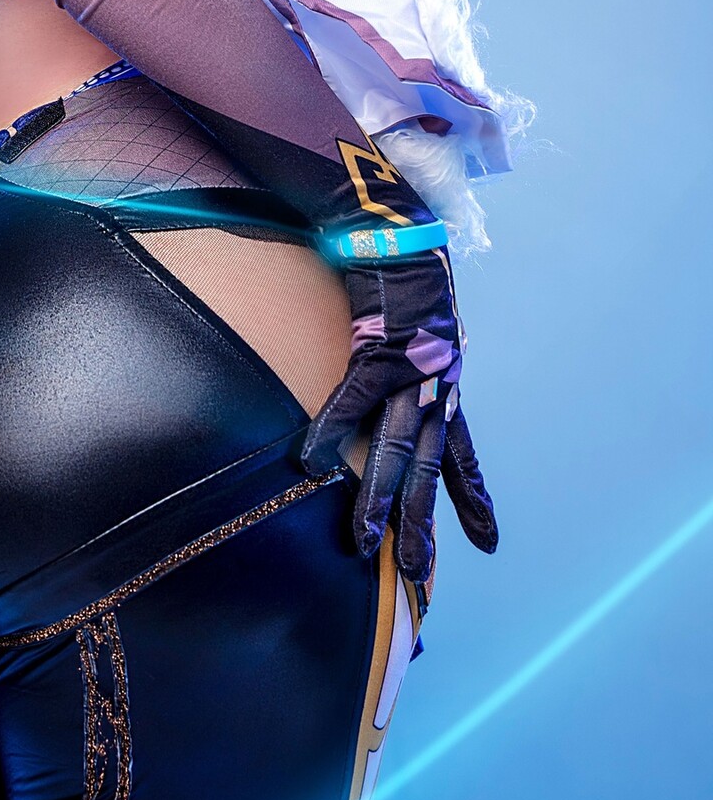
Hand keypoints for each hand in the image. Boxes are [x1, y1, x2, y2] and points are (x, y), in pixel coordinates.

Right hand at [301, 248, 497, 583]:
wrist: (400, 226)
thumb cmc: (405, 274)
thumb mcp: (425, 328)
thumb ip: (414, 362)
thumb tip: (402, 380)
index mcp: (445, 384)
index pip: (461, 454)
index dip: (473, 498)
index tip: (488, 542)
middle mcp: (435, 386)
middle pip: (428, 468)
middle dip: (422, 523)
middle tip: (417, 573)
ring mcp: (409, 372)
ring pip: (393, 448)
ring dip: (379, 497)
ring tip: (364, 541)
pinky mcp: (376, 350)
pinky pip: (351, 400)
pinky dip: (331, 431)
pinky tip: (311, 463)